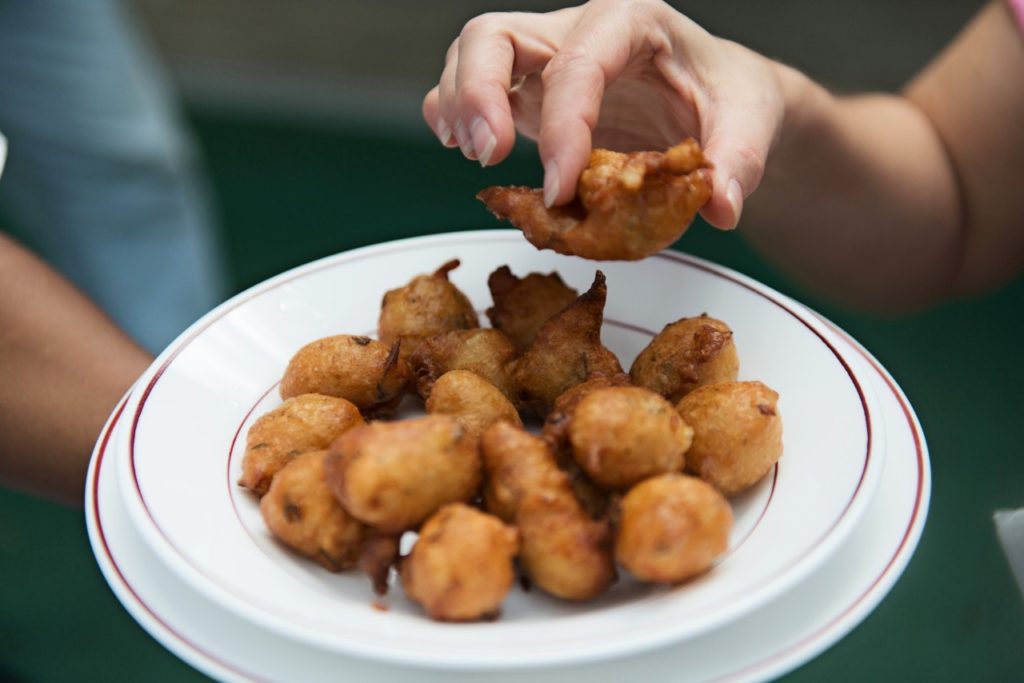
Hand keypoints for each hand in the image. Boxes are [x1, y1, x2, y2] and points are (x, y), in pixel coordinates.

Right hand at [423, 0, 784, 228]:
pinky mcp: (529, 89)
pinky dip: (453, 113)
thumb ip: (738, 158)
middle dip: (478, 93)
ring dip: (458, 106)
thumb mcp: (751, 119)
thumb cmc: (728, 94)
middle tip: (489, 155)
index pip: (580, 63)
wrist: (716, 94)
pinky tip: (466, 147)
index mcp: (632, 21)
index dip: (563, 127)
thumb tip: (721, 205)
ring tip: (478, 156)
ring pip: (473, 54)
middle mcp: (579, 29)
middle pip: (496, 35)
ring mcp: (546, 56)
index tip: (561, 190)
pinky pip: (472, 85)